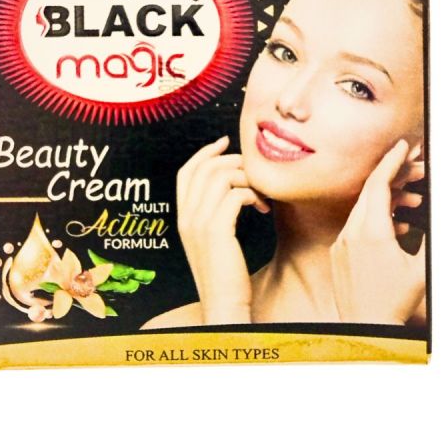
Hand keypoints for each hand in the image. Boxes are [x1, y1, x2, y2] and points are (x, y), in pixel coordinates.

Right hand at [177, 135, 269, 323]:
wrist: (224, 305)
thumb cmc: (225, 275)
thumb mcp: (212, 240)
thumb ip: (213, 214)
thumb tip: (231, 187)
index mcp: (182, 216)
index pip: (186, 171)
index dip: (205, 152)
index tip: (226, 142)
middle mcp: (186, 216)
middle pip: (206, 167)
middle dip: (235, 162)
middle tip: (256, 173)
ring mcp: (199, 222)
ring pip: (223, 176)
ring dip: (248, 179)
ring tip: (262, 196)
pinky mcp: (217, 230)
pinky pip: (236, 194)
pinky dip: (254, 194)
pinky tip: (263, 208)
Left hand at [330, 139, 425, 324]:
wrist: (366, 329)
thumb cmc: (396, 301)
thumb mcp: (423, 269)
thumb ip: (432, 238)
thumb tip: (438, 214)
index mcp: (372, 231)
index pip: (379, 185)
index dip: (391, 162)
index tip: (401, 145)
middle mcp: (351, 233)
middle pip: (369, 192)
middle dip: (392, 175)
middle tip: (412, 164)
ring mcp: (341, 243)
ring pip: (362, 209)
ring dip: (386, 198)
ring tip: (414, 198)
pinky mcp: (338, 253)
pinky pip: (355, 226)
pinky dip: (374, 217)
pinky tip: (396, 222)